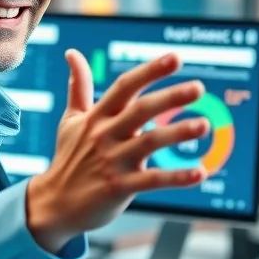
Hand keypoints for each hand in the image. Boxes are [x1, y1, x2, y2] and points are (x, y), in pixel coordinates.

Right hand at [26, 50, 208, 252]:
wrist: (54, 204)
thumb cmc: (68, 158)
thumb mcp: (70, 120)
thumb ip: (78, 87)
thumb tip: (72, 53)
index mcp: (97, 117)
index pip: (125, 87)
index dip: (150, 71)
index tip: (175, 58)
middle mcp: (105, 135)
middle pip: (141, 110)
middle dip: (170, 97)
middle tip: (199, 88)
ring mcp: (113, 162)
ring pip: (150, 143)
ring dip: (178, 133)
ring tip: (204, 126)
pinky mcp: (119, 187)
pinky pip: (153, 181)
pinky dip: (177, 177)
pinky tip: (200, 172)